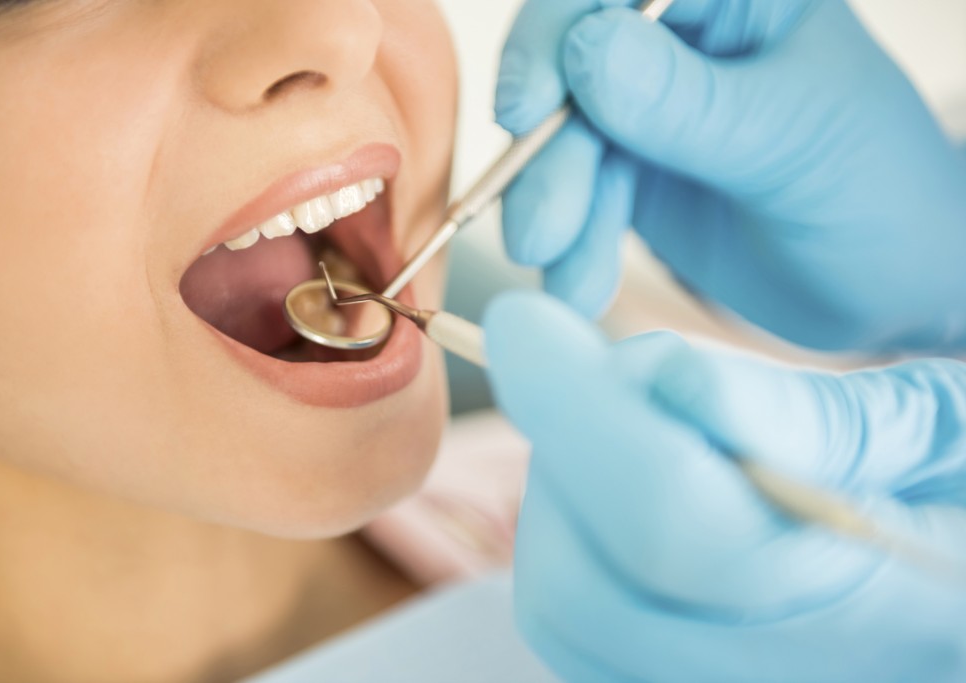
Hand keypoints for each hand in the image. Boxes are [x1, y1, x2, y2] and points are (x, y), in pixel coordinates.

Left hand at [484, 290, 965, 682]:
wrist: (959, 574)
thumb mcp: (947, 425)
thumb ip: (814, 416)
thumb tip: (664, 380)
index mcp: (893, 613)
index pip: (680, 525)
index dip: (580, 410)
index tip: (524, 320)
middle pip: (587, 591)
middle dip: (565, 453)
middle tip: (614, 370)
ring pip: (567, 618)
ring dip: (564, 497)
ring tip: (636, 427)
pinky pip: (584, 635)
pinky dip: (576, 545)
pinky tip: (629, 488)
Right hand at [496, 0, 965, 351]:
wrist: (887, 287)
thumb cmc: (877, 196)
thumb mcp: (793, 144)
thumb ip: (691, 105)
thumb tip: (585, 52)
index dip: (556, 34)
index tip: (528, 110)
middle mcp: (683, 39)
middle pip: (570, 66)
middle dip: (548, 156)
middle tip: (538, 235)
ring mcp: (652, 107)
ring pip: (563, 140)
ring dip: (554, 213)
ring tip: (568, 286)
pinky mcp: (635, 171)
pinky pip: (576, 194)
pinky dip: (571, 244)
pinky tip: (580, 288)